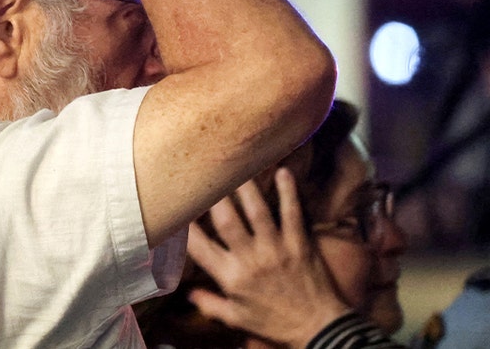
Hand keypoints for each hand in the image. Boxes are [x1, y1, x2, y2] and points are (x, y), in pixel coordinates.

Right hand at [187, 168, 351, 347]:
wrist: (318, 330)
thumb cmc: (276, 324)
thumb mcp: (237, 319)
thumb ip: (210, 304)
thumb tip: (186, 293)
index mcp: (231, 277)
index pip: (199, 247)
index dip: (184, 225)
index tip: (174, 207)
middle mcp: (251, 260)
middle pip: (226, 220)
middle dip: (212, 195)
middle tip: (202, 172)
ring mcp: (276, 249)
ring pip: (257, 211)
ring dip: (245, 187)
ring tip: (234, 164)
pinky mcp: (300, 244)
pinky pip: (292, 213)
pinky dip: (288, 192)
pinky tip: (283, 172)